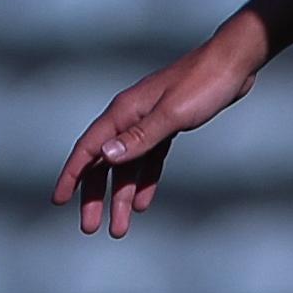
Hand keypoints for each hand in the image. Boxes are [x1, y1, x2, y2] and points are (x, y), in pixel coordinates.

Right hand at [51, 16, 265, 236]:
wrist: (234, 64)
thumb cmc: (204, 85)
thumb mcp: (172, 114)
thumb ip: (139, 137)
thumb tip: (104, 157)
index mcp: (123, 113)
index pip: (88, 150)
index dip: (72, 176)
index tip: (59, 201)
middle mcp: (130, 118)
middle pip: (105, 164)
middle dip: (96, 196)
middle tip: (90, 228)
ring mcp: (149, 122)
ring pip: (128, 166)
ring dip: (122, 195)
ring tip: (119, 227)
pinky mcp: (169, 125)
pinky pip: (150, 159)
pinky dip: (145, 181)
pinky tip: (142, 203)